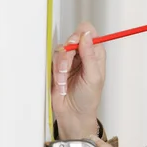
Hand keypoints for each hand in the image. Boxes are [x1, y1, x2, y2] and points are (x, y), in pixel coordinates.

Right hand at [52, 22, 105, 138]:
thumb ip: (90, 55)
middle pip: (72, 38)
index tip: (78, 44)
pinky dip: (55, 72)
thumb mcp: (93, 77)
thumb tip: (87, 35)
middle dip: (68, 54)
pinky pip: (51, 60)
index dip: (82, 35)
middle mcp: (82, 54)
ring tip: (65, 80)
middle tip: (68, 67)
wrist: (73, 114)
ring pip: (60, 49)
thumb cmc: (88, 98)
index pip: (88, 32)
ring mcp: (69, 60)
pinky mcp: (56, 67)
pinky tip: (61, 83)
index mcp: (95, 54)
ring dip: (61, 66)